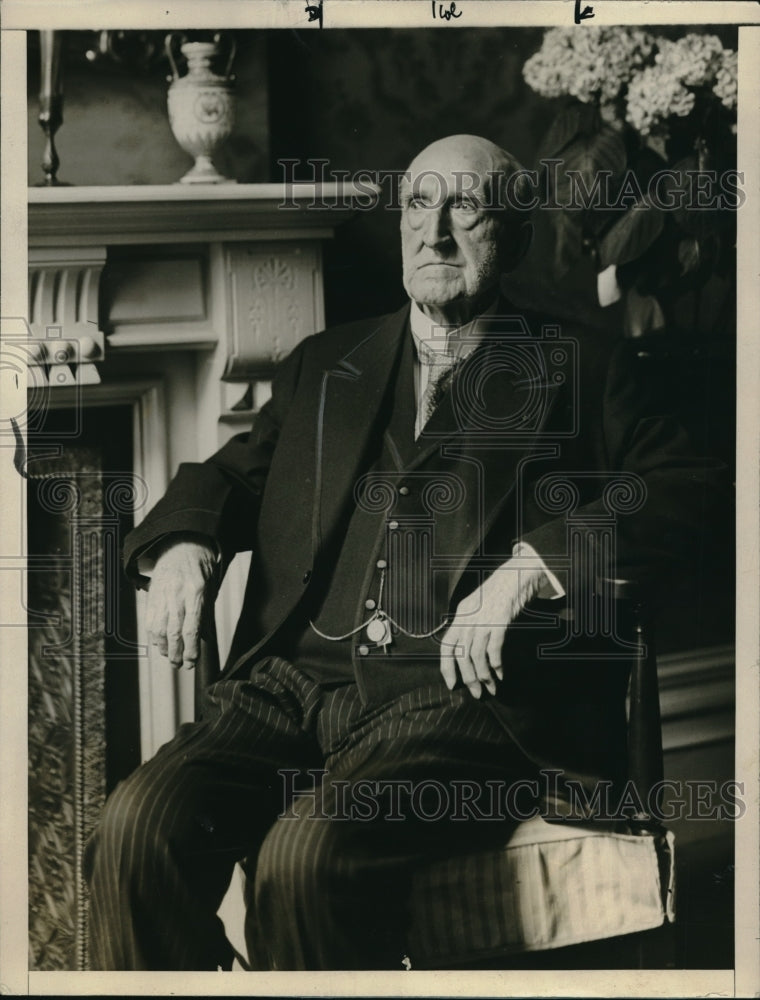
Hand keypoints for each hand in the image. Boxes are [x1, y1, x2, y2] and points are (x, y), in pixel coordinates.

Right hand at [145, 536, 217, 668]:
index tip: (192, 662)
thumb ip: (206, 614)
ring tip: (170, 657)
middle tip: (180, 665)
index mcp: (195, 593)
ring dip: (164, 648)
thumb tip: (204, 638)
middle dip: (176, 654)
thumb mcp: (210, 588)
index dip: (191, 649)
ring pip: (159, 630)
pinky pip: (150, 622)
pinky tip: (159, 644)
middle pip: (174, 633)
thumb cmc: (199, 566)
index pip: (192, 629)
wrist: (181, 546)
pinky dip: (154, 637)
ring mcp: (162, 595)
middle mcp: (177, 595)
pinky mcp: (152, 596)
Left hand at [440, 560, 546, 698]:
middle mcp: (468, 616)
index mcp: (461, 613)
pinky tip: (501, 674)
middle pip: (462, 655)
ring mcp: (483, 617)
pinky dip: (496, 665)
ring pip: (476, 655)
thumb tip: (470, 652)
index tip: (452, 685)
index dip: (447, 667)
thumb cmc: (502, 591)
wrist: (521, 571)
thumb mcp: (480, 606)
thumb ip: (472, 624)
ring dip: (483, 676)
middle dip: (469, 678)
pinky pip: (494, 649)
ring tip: (491, 688)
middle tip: (477, 694)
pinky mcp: (500, 619)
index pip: (446, 645)